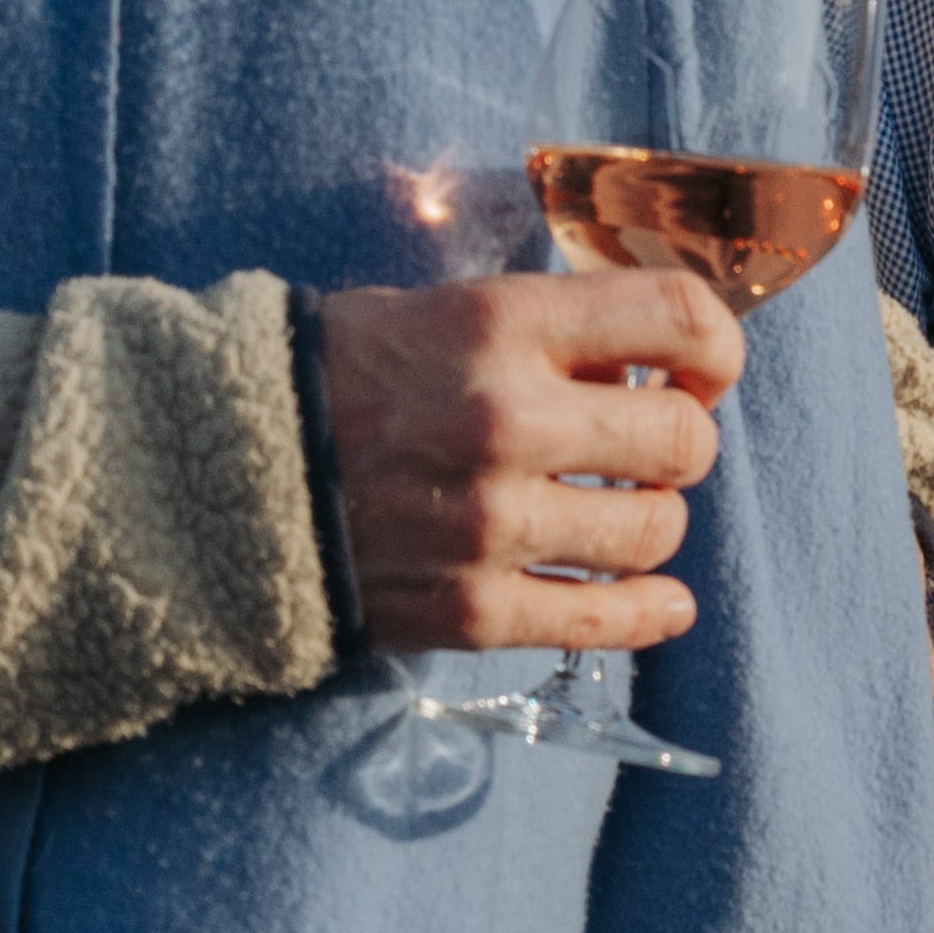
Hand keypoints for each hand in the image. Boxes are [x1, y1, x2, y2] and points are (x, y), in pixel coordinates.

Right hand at [314, 272, 743, 655]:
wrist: (217, 472)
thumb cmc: (344, 376)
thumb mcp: (447, 311)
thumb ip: (554, 333)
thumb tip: (660, 365)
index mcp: (501, 326)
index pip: (678, 320)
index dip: (716, 346)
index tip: (701, 367)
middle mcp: (506, 422)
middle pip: (682, 439)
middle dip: (681, 440)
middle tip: (648, 444)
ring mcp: (490, 526)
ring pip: (655, 532)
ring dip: (653, 521)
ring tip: (619, 511)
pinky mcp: (469, 610)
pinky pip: (602, 621)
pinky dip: (649, 613)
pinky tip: (663, 603)